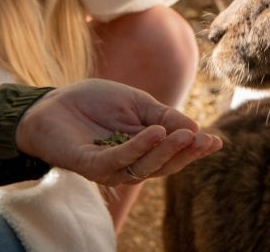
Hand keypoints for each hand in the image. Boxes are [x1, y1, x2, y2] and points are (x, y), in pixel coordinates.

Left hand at [15, 79, 222, 184]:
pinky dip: (138, 147)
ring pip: (144, 166)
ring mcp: (108, 166)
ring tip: (186, 136)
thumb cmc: (94, 102)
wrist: (53, 102)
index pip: (173, 154)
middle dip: (186, 154)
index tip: (216, 141)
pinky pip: (117, 160)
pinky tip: (155, 132)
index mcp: (143, 149)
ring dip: (166, 151)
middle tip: (205, 140)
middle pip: (162, 166)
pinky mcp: (89, 164)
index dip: (194, 150)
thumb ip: (164, 116)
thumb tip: (195, 129)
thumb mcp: (137, 103)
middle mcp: (128, 163)